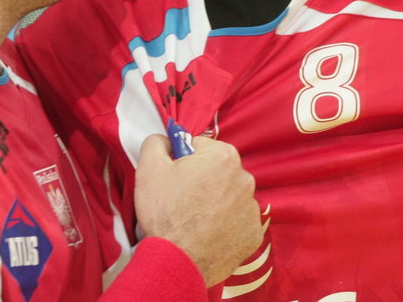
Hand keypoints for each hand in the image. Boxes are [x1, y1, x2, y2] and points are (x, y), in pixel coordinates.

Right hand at [134, 134, 261, 286]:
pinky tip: (207, 234)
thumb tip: (165, 140)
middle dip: (201, 181)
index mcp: (223, 157)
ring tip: (193, 221)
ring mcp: (251, 208)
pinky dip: (224, 226)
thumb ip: (156, 143)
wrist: (178, 262)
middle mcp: (245, 178)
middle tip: (181, 200)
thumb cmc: (165, 214)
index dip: (182, 161)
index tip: (174, 178)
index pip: (200, 148)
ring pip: (228, 196)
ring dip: (214, 203)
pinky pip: (237, 222)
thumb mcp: (149, 169)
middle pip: (217, 172)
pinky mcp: (252, 233)